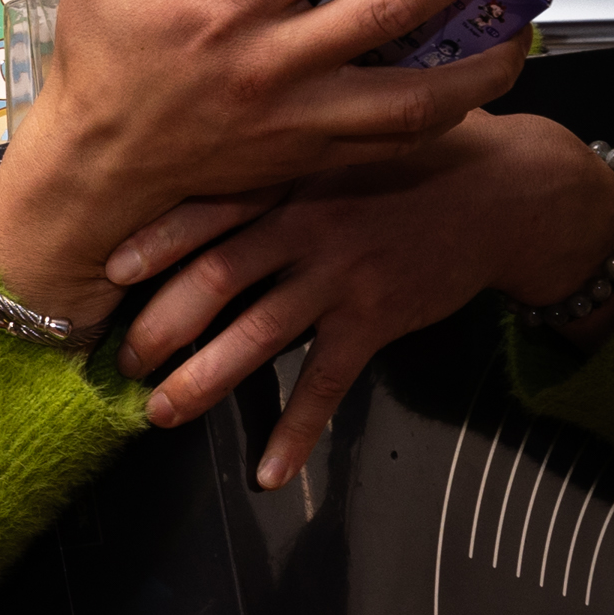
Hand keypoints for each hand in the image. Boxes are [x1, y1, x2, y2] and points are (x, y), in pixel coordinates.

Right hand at [0, 0, 530, 327]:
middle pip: (395, 7)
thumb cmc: (98, 59)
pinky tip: (470, 78)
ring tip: (520, 19)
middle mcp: (271, 66)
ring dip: (481, 59)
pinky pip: (396, 138)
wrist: (98, 170)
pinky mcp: (308, 155)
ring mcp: (298, 118)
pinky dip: (445, 109)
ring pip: (415, 95)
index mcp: (223, 8)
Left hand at [109, 112, 613, 487]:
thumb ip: (270, 159)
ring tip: (163, 414)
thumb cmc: (403, 163)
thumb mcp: (334, 142)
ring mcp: (342, 274)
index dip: (155, 241)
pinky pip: (327, 384)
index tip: (108, 272)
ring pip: (259, 335)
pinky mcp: (377, 318)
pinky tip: (270, 473)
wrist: (505, 189)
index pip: (207, 207)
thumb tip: (182, 171)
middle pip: (217, 277)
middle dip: (162, 325)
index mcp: (286, 175)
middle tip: (124, 362)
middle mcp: (306, 222)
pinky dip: (297, 432)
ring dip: (205, 380)